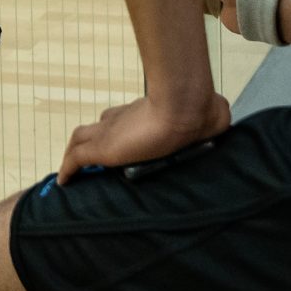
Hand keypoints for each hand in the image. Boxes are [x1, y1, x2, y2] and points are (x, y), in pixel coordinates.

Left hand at [57, 91, 230, 184]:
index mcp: (145, 111)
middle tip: (91, 155)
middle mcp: (124, 118)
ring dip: (75, 154)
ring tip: (74, 172)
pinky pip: (74, 160)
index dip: (115, 127)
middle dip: (92, 139)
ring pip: (80, 140)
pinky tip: (64, 183)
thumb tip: (226, 117)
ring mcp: (111, 132)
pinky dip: (67, 170)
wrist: (187, 107)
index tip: (119, 138)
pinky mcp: (102, 149)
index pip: (121, 117)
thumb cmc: (201, 109)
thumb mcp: (212, 111)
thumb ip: (216, 114)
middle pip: (97, 126)